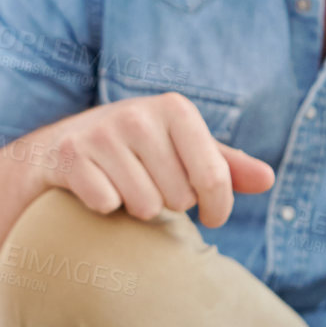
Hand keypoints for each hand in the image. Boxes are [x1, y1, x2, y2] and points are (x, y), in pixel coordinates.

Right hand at [41, 92, 273, 225]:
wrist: (57, 150)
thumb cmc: (133, 153)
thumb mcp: (181, 151)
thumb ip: (224, 165)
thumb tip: (268, 179)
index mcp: (175, 108)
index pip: (214, 177)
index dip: (218, 208)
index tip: (211, 218)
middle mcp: (138, 114)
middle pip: (178, 197)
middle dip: (168, 204)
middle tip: (150, 188)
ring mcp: (101, 132)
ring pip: (144, 205)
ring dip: (135, 209)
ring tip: (124, 189)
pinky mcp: (69, 155)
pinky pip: (106, 204)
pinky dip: (103, 208)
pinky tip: (96, 189)